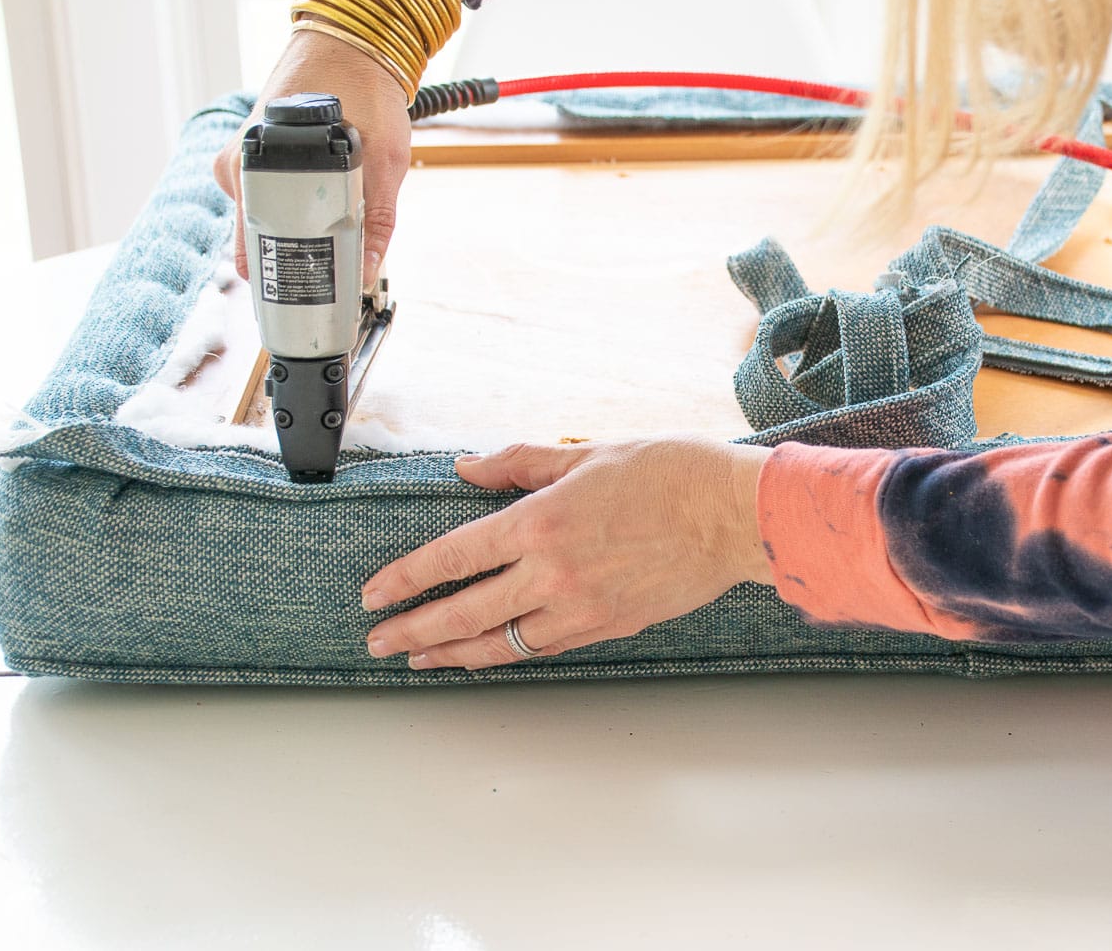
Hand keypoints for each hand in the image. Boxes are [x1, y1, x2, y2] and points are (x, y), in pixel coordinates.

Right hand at [213, 28, 410, 285]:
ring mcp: (243, 160)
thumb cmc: (365, 92)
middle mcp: (238, 165)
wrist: (351, 41)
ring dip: (295, 234)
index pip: (253, 245)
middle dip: (291, 262)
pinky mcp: (254, 156)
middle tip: (327, 286)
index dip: (280, 278)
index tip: (303, 305)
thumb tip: (367, 271)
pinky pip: (268, 199)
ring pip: (264, 219)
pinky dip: (292, 210)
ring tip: (332, 248)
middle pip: (258, 237)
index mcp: (257, 165)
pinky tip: (319, 215)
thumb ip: (377, 218)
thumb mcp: (384, 161)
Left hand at [361, 439, 774, 668]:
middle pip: (465, 612)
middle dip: (414, 630)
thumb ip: (520, 462)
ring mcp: (582, 607)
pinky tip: (489, 654)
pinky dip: (509, 654)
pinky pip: (545, 648)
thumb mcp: (588, 453)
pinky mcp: (611, 626)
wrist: (736, 514)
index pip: (453, 557)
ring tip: (422, 658)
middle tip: (379, 642)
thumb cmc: (673, 473)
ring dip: (454, 652)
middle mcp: (554, 572)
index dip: (406, 579)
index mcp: (541, 522)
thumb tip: (468, 467)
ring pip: (501, 643)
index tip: (375, 594)